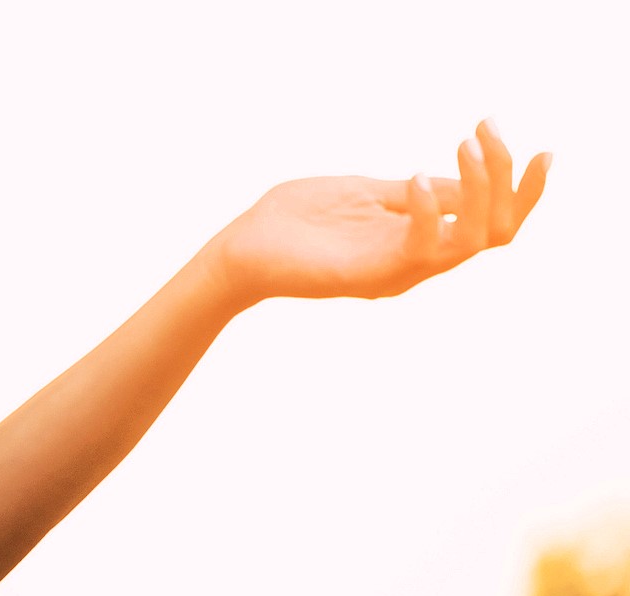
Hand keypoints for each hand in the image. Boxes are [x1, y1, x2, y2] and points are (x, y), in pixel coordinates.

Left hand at [204, 119, 549, 307]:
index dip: (525, 190)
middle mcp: (416, 261)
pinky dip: (430, 211)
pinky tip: (420, 177)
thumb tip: (468, 178)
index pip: (493, 223)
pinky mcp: (368, 276)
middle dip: (508, 178)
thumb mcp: (368, 193)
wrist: (240, 249)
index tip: (543, 149)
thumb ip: (416, 192)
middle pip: (498, 233)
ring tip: (464, 145)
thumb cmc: (297, 221)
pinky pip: (421, 249)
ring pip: (472, 242)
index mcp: (419, 240)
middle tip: (488, 131)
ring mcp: (395, 272)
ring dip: (481, 188)